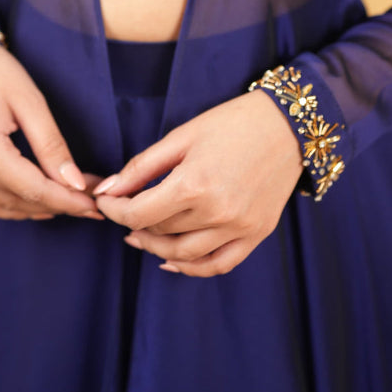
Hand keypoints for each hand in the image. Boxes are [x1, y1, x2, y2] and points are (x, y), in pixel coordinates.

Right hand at [0, 38, 103, 221]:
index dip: (67, 201)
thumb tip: (75, 184)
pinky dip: (11, 205)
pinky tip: (34, 201)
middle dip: (58, 204)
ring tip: (68, 199)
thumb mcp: (31, 102)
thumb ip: (52, 146)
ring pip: (2, 207)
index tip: (94, 206)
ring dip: (36, 208)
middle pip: (20, 201)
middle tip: (90, 200)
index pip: (33, 189)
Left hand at [93, 89, 303, 276]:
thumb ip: (142, 166)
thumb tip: (107, 189)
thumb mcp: (182, 135)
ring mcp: (239, 227)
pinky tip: (172, 262)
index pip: (139, 214)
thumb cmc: (232, 123)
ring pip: (184, 255)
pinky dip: (192, 269)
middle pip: (159, 232)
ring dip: (156, 248)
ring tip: (141, 235)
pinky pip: (218, 265)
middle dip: (133, 223)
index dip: (114, 210)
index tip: (105, 201)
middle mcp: (217, 212)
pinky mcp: (256, 234)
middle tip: (123, 210)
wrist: (287, 124)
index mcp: (194, 184)